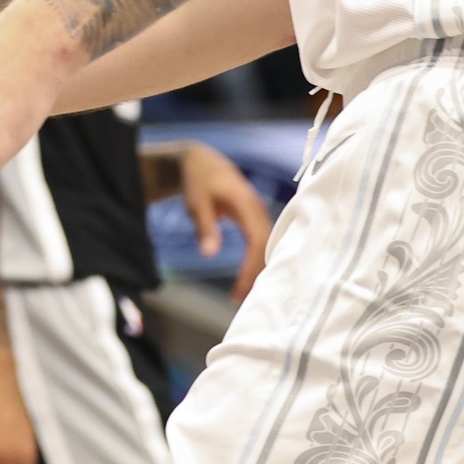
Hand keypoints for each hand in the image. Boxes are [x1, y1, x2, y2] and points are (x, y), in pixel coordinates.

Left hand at [173, 144, 272, 301]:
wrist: (203, 162)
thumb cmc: (198, 181)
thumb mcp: (197, 203)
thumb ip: (205, 227)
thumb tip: (209, 254)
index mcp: (247, 204)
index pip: (257, 241)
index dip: (251, 267)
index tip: (238, 290)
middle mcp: (258, 210)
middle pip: (266, 248)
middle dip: (256, 275)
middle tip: (239, 300)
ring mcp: (259, 214)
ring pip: (266, 247)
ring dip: (257, 270)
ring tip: (241, 295)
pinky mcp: (255, 219)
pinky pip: (261, 243)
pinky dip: (256, 261)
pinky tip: (247, 278)